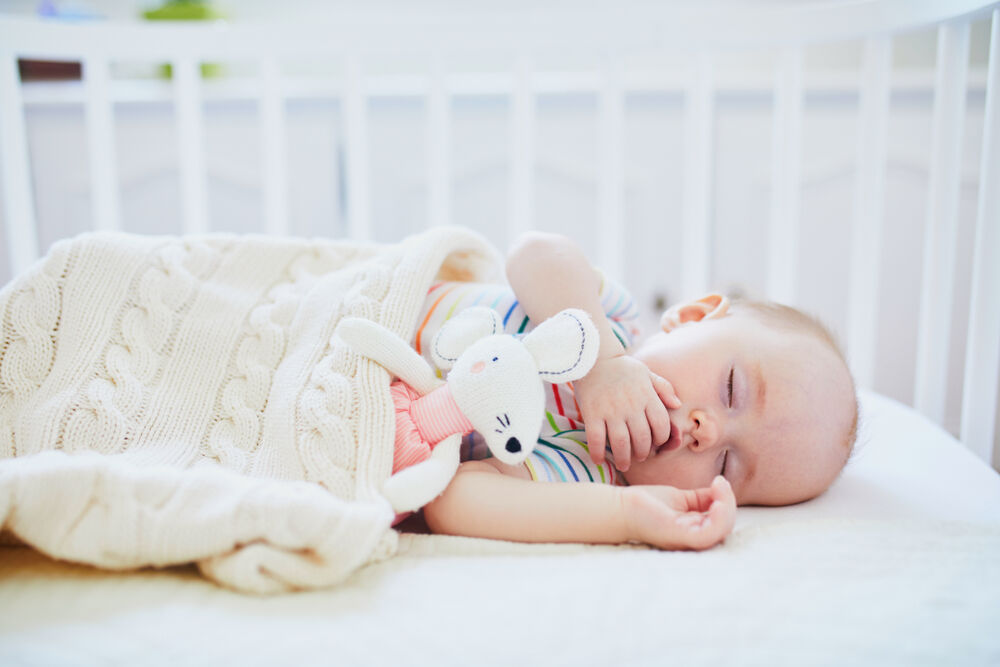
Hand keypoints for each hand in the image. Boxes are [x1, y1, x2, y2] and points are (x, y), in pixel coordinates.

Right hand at [574, 355, 679, 470]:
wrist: (592, 356)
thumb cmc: (622, 367)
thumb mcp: (647, 373)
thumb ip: (664, 388)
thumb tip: (677, 404)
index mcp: (647, 396)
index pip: (661, 425)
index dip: (661, 440)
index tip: (655, 445)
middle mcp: (631, 404)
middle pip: (642, 438)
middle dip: (643, 453)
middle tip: (639, 457)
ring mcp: (611, 410)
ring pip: (621, 443)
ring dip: (623, 458)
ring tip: (623, 464)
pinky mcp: (592, 412)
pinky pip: (596, 438)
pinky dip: (597, 452)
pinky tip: (598, 459)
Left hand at [622, 477, 735, 549]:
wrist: (621, 506)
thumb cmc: (646, 504)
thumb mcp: (680, 498)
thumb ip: (700, 498)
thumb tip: (720, 489)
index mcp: (693, 531)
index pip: (721, 522)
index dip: (727, 502)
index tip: (719, 481)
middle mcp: (692, 539)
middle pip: (725, 527)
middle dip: (729, 503)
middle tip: (719, 482)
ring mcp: (686, 540)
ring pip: (721, 532)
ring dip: (727, 508)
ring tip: (720, 489)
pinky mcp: (678, 536)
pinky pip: (708, 535)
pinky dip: (718, 518)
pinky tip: (715, 501)